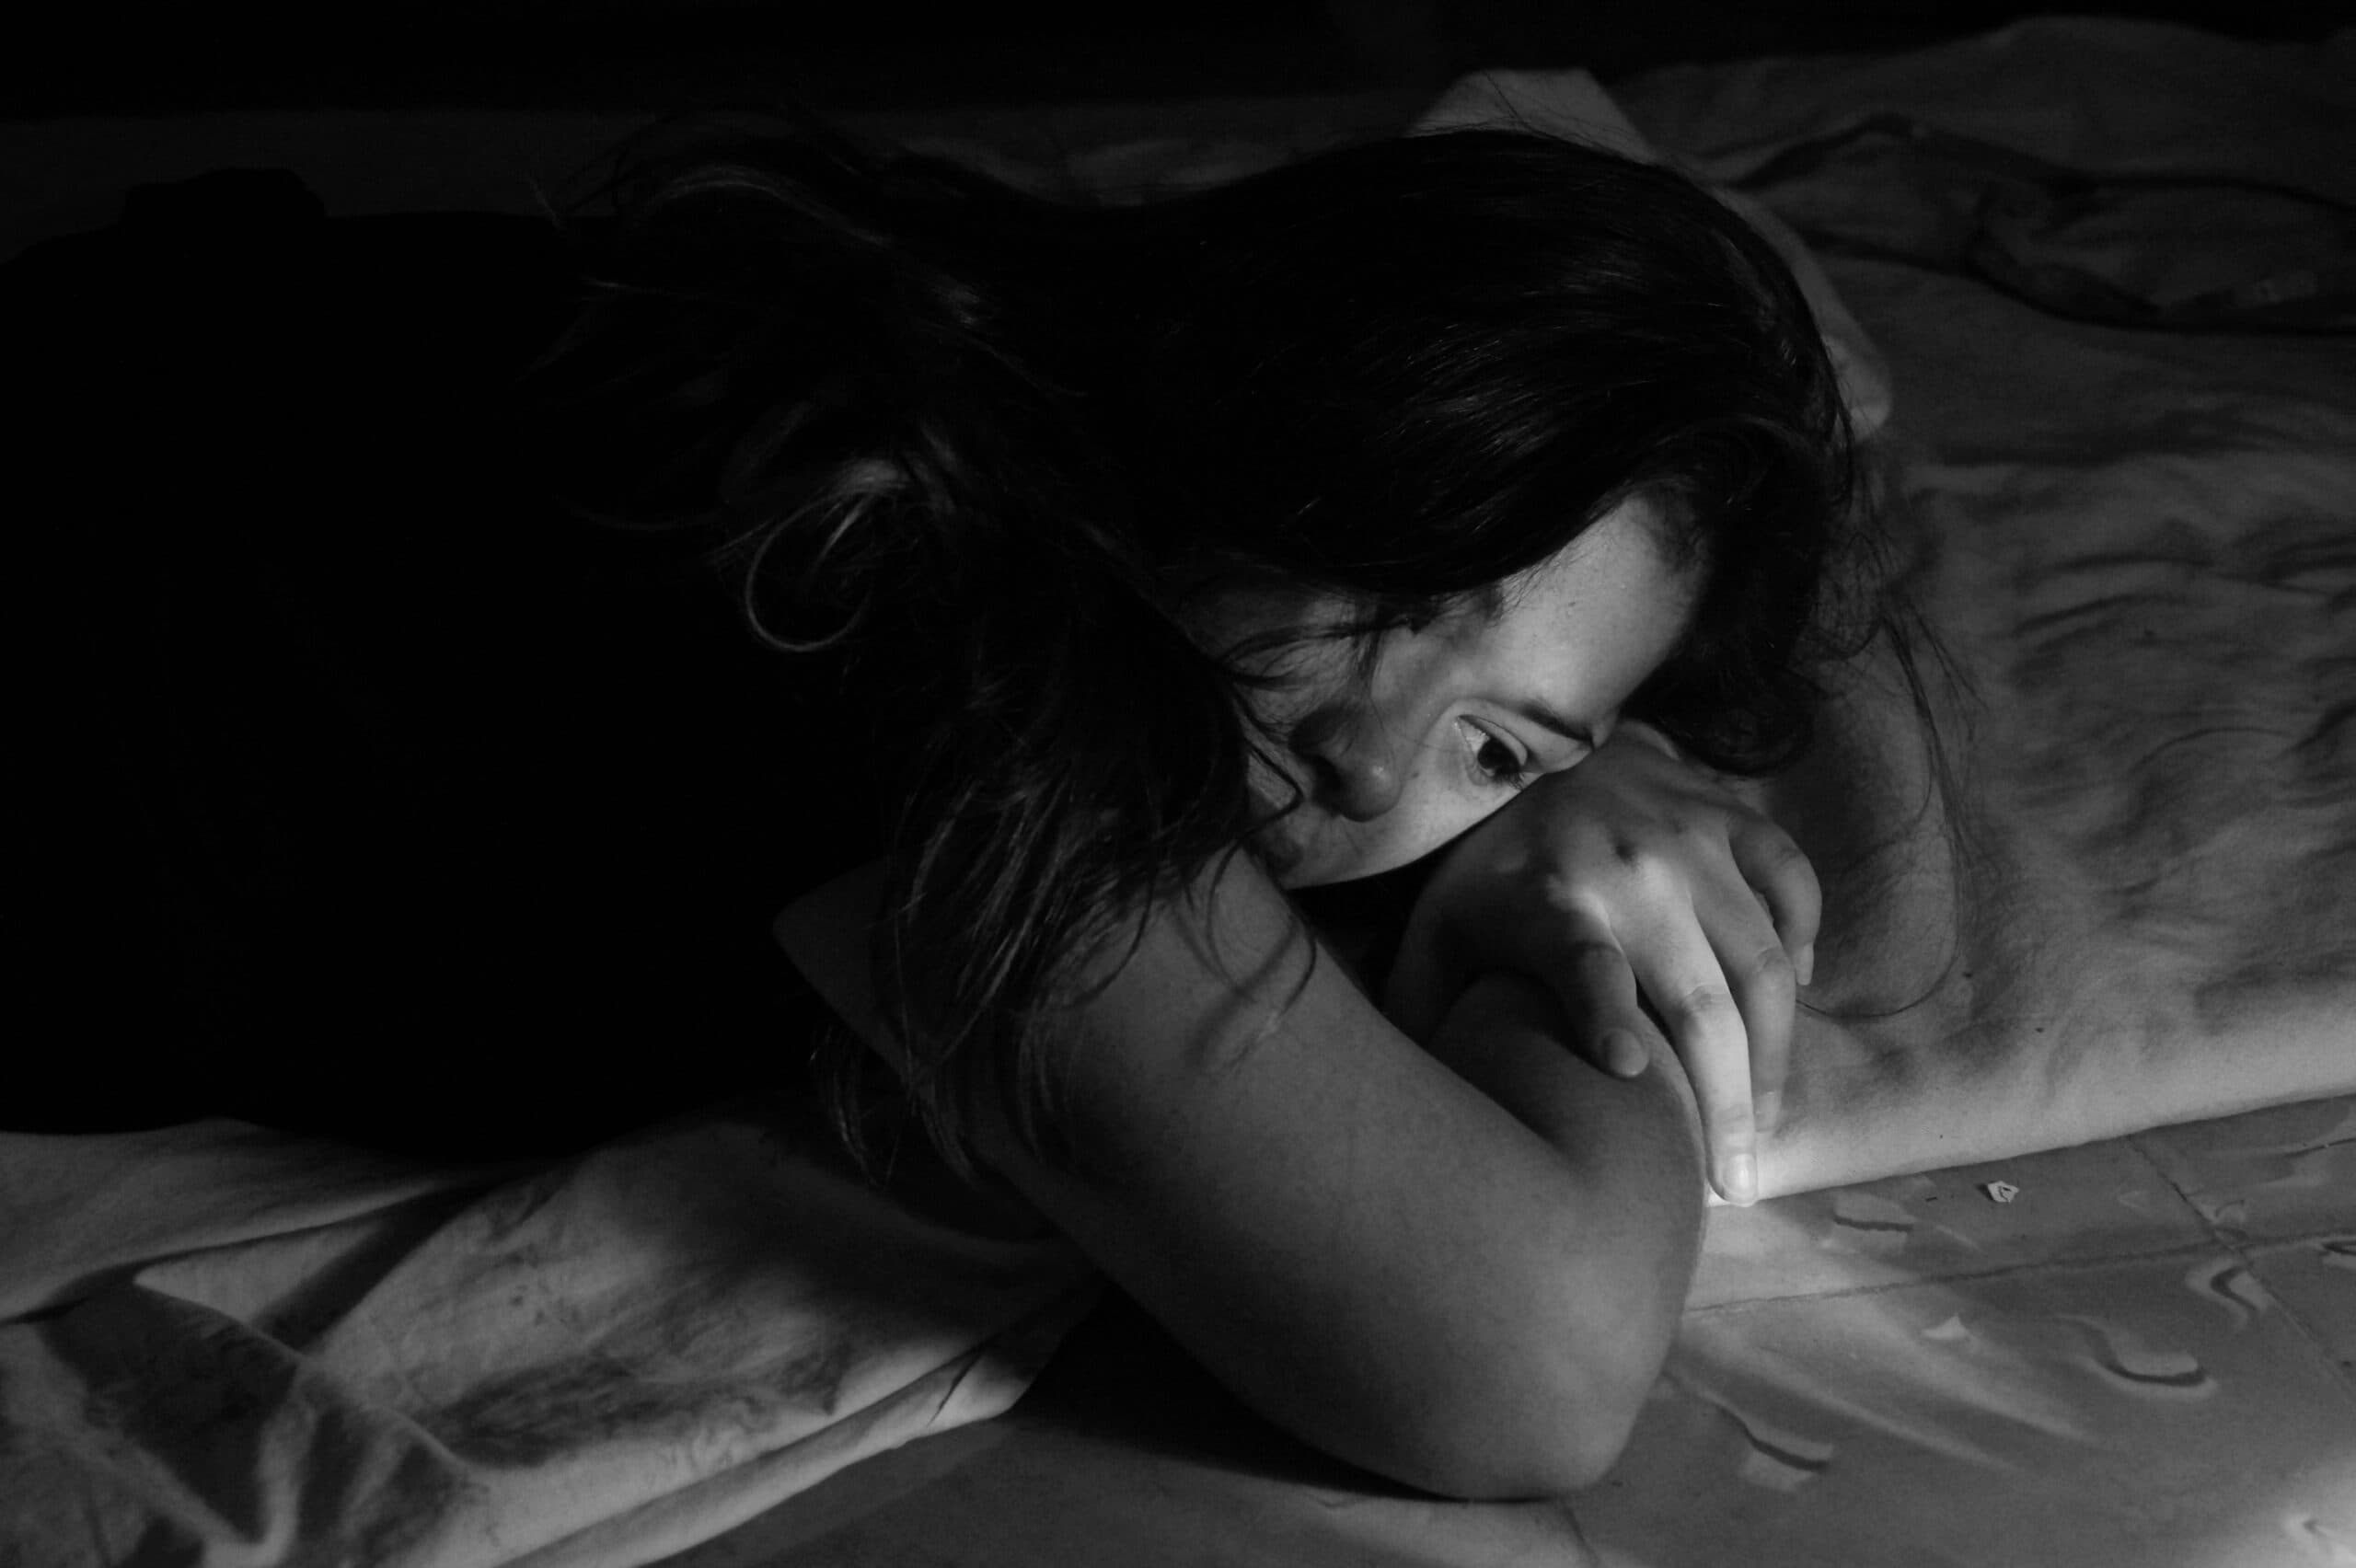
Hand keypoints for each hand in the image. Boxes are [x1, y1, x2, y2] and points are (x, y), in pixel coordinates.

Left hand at [1382, 725, 1818, 1204]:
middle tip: (1735, 1180)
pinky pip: (1793, 885)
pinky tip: (1792, 993)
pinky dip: (1803, 942)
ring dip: (1774, 1055)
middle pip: (1698, 999)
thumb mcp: (1436, 938)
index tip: (1626, 1071)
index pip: (1579, 960)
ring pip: (1761, 963)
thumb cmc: (1480, 871)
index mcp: (1544, 901)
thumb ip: (1429, 1016)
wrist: (1521, 742)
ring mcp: (1690, 841)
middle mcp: (1628, 872)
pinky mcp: (1730, 816)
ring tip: (1767, 1124)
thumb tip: (1414, 1115)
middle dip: (1727, 1101)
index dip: (1602, 1011)